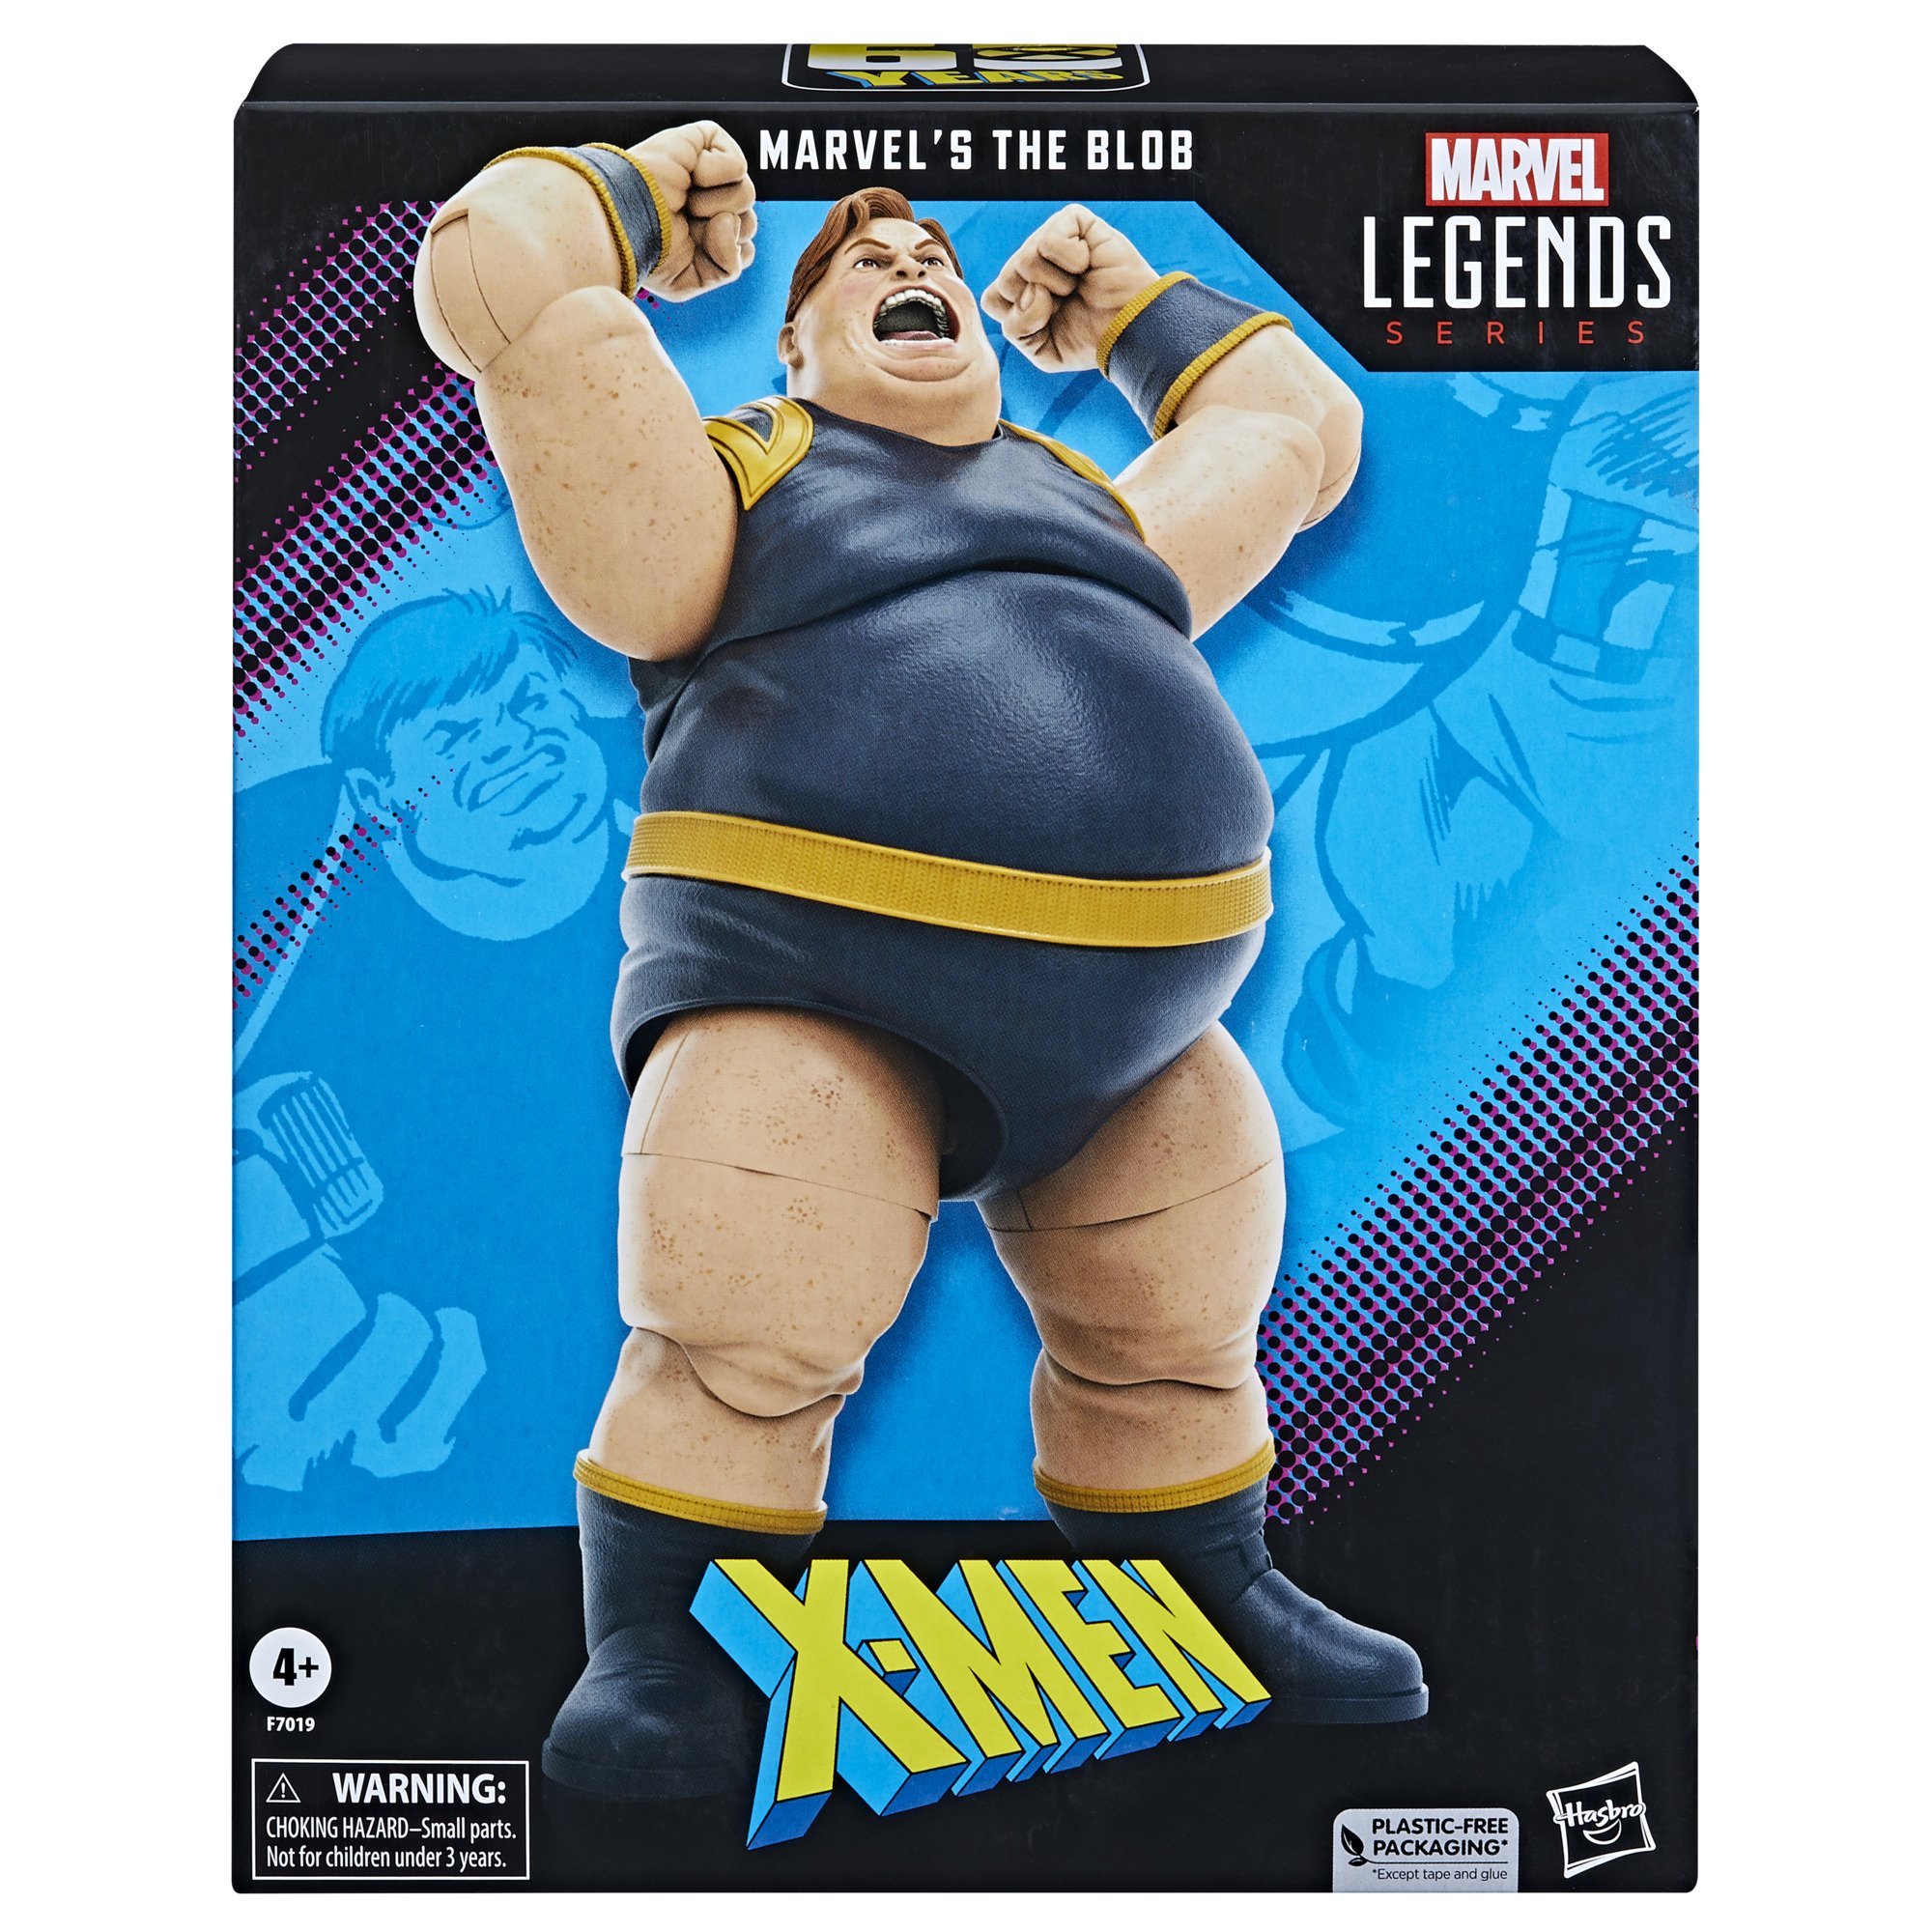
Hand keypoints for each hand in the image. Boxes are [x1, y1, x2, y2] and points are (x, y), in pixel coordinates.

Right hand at [628, 120, 757, 300]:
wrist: (623, 221)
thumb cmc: (648, 251)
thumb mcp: (691, 280)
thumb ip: (728, 266)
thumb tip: (732, 221)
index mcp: (707, 231)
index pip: (744, 247)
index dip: (723, 255)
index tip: (688, 250)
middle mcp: (711, 200)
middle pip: (750, 223)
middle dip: (719, 232)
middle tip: (683, 222)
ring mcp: (710, 170)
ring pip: (746, 195)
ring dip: (714, 205)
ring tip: (684, 199)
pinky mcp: (705, 140)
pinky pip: (737, 164)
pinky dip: (714, 175)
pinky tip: (690, 175)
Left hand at [980, 205, 1158, 371]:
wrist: (1130, 326)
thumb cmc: (1091, 337)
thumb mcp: (1044, 351)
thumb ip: (1017, 329)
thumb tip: (1030, 289)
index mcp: (1022, 291)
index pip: (992, 299)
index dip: (1018, 318)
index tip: (1048, 324)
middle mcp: (1032, 262)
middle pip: (1004, 280)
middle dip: (1037, 303)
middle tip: (1068, 302)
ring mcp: (1050, 240)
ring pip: (1023, 261)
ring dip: (1056, 283)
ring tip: (1078, 284)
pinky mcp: (1071, 221)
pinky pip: (1049, 240)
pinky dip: (1071, 261)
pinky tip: (1087, 264)